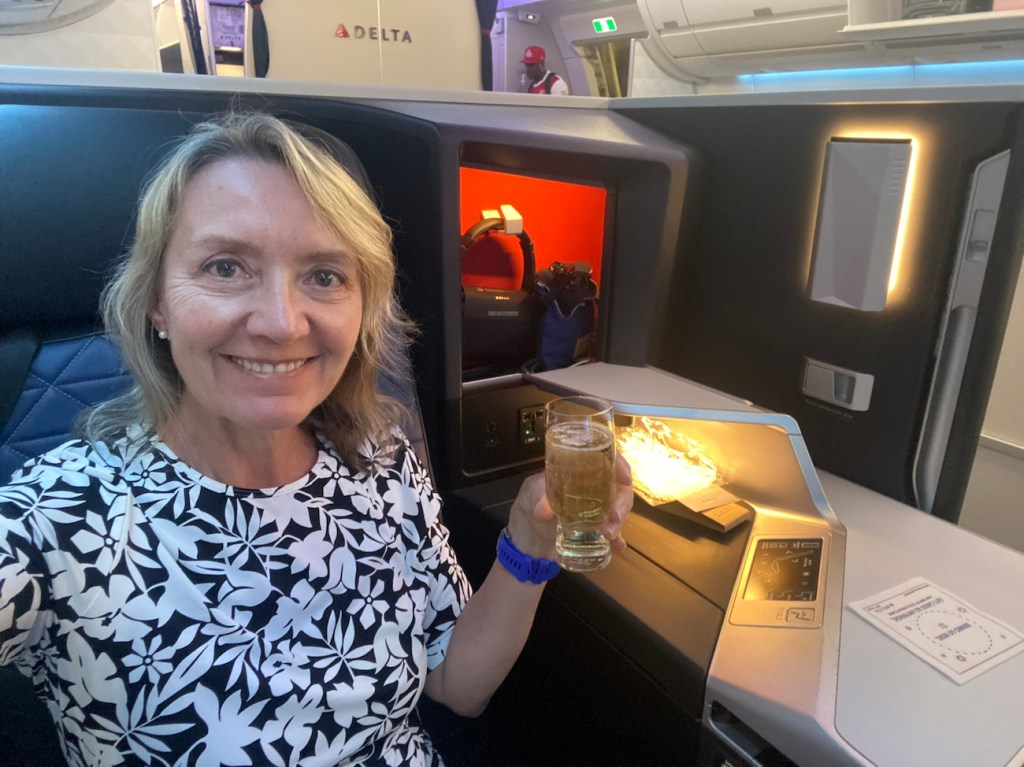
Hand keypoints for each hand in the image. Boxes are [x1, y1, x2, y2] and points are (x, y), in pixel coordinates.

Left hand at [506, 454, 633, 559]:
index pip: (608, 460)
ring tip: (609, 535)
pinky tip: (617, 545)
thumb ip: (537, 498)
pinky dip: (618, 539)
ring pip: (619, 510)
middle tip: (614, 517)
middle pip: (619, 488)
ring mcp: (597, 509)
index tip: (624, 476)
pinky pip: (614, 532)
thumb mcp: (530, 495)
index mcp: (580, 470)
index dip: (621, 465)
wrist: (528, 535)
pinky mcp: (596, 529)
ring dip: (619, 522)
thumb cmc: (530, 504)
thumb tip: (542, 511)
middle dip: (622, 502)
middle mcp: (594, 487)